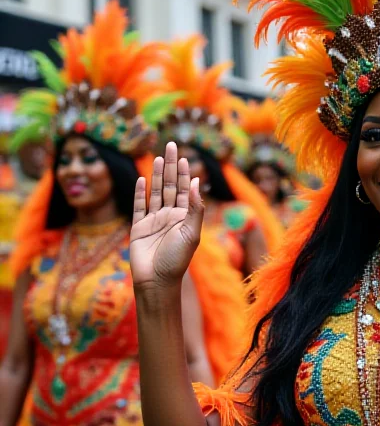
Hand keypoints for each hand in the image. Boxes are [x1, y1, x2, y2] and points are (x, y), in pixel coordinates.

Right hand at [130, 142, 203, 288]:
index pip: (184, 189)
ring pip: (155, 192)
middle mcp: (170, 216)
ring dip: (156, 174)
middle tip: (171, 144)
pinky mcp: (139, 227)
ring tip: (158, 157)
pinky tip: (141, 179)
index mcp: (185, 217)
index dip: (185, 173)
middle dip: (171, 166)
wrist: (157, 280)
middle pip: (170, 185)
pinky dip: (139, 193)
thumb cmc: (177, 260)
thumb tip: (194, 182)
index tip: (185, 156)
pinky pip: (139, 206)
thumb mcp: (191, 233)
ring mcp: (154, 221)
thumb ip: (194, 208)